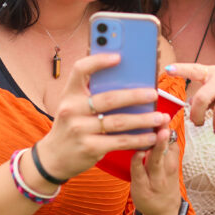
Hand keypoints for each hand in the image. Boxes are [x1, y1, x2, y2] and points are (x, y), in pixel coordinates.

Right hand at [36, 53, 168, 180]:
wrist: (54, 157)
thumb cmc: (71, 126)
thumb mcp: (73, 106)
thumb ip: (91, 94)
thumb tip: (127, 81)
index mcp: (69, 94)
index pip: (80, 69)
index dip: (99, 61)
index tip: (119, 57)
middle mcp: (72, 109)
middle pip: (109, 98)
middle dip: (135, 95)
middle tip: (154, 93)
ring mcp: (80, 129)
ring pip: (119, 121)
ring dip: (143, 119)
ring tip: (160, 117)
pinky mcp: (90, 147)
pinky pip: (120, 141)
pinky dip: (138, 139)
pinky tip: (151, 137)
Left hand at [129, 123, 180, 214]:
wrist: (163, 212)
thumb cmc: (163, 183)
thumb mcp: (169, 165)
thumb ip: (165, 146)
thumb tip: (159, 121)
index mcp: (173, 161)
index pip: (172, 141)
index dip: (167, 127)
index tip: (163, 113)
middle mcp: (166, 169)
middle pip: (167, 149)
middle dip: (164, 134)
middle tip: (163, 119)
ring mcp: (155, 179)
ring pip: (155, 160)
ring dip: (156, 147)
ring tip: (156, 133)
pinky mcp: (142, 188)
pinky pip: (139, 173)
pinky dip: (138, 162)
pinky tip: (137, 153)